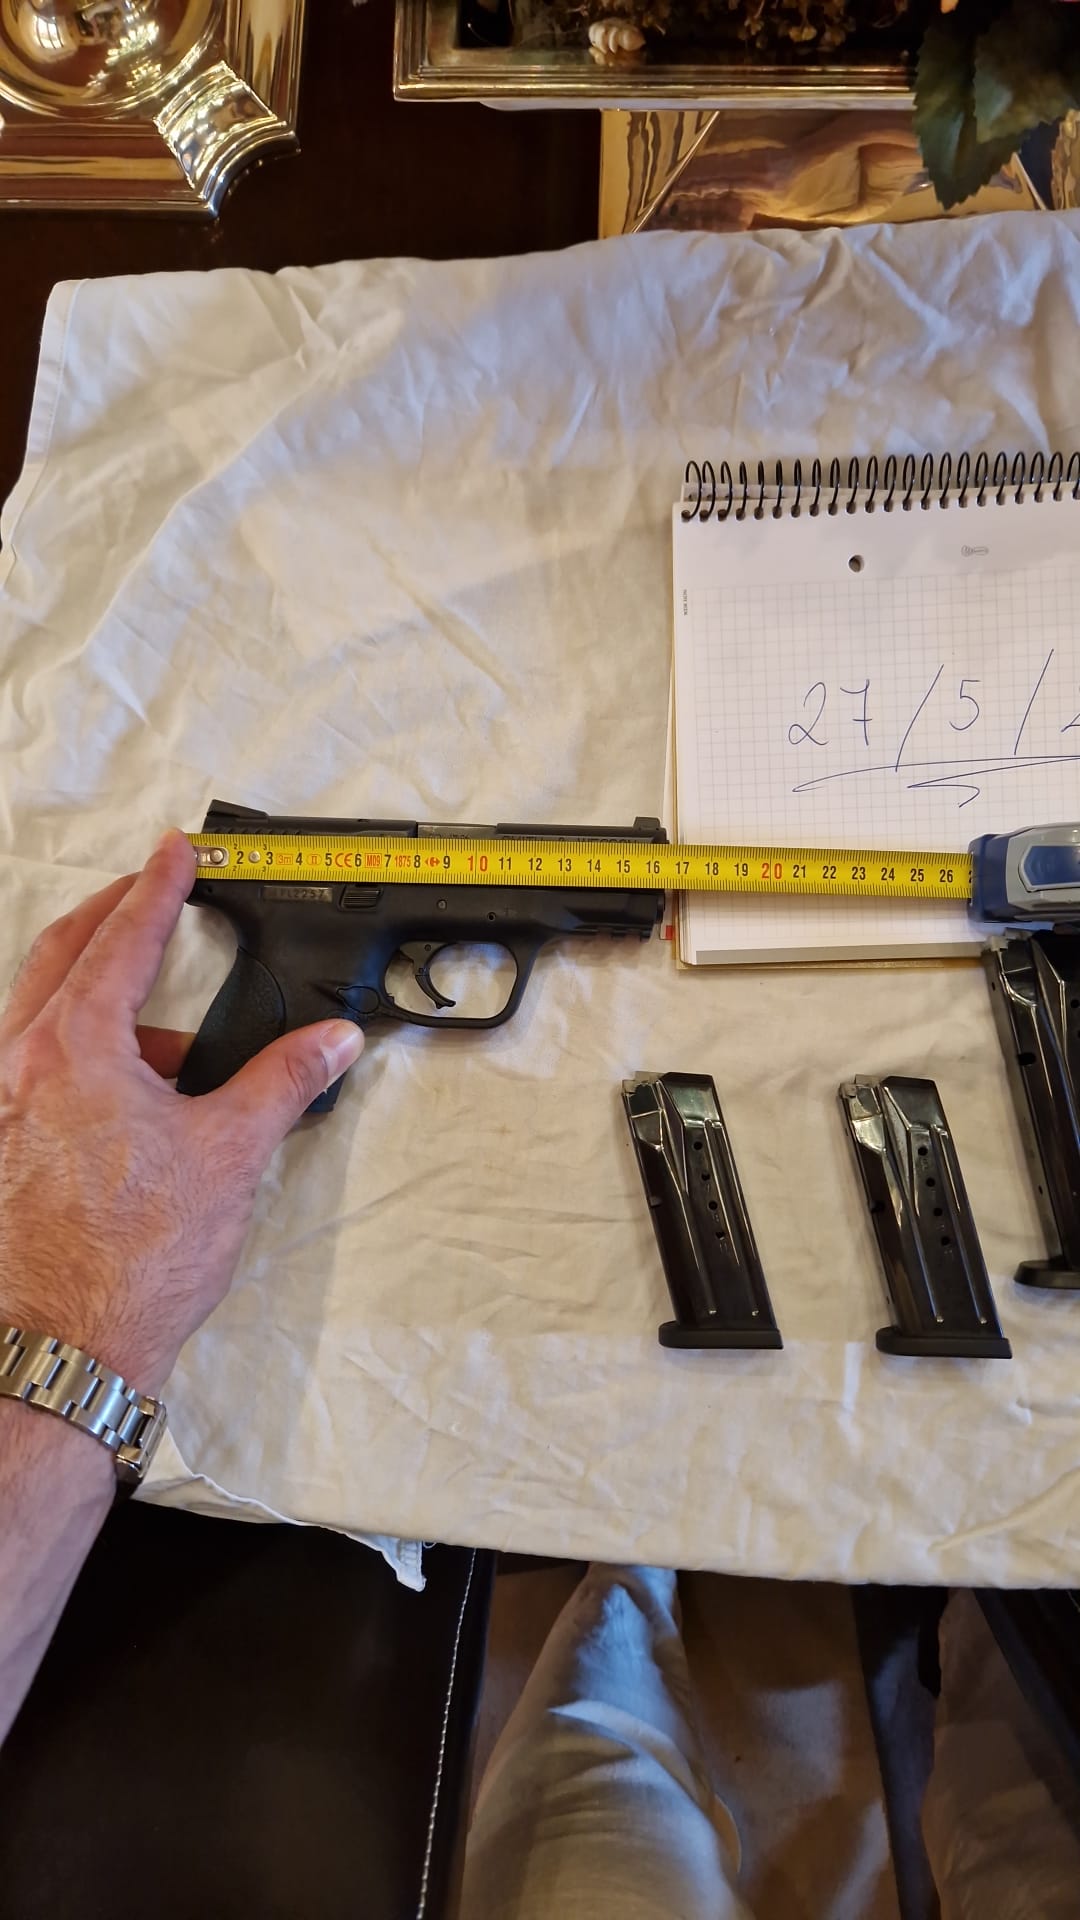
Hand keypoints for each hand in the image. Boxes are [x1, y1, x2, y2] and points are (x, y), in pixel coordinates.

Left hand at [0, 832, 363, 1391]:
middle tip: (147, 896)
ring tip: (164, 1043)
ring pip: (38, 1015)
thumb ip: (283, 1083)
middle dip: (109, 918)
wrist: (64, 1348)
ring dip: (96, 1001)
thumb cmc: (130, 1263)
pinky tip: (124, 1103)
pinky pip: (29, 1070)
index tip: (173, 854)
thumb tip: (330, 1043)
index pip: (121, 940)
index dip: (156, 889)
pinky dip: (76, 1058)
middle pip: (57, 955)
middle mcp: (16, 1066)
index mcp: (72, 1049)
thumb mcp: (228, 1155)